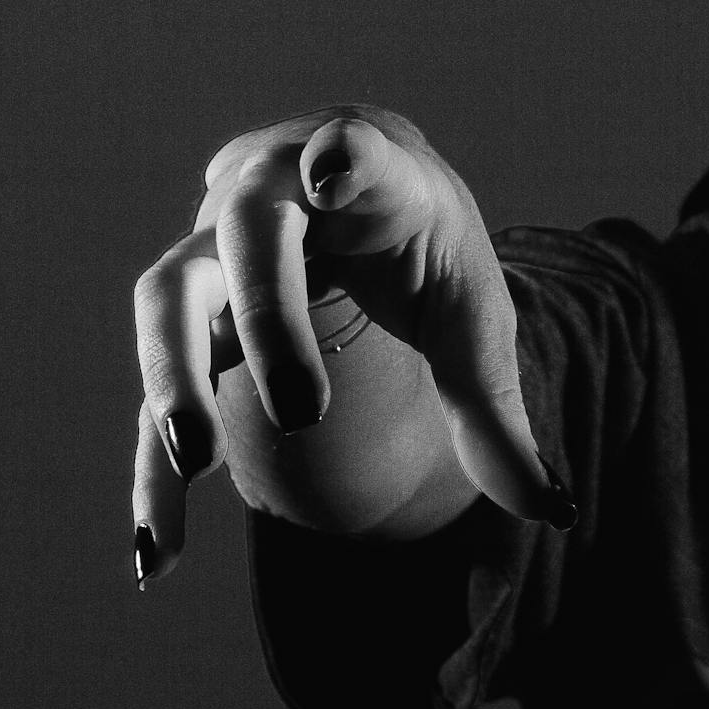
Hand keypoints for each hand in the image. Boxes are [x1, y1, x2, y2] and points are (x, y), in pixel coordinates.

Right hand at [130, 106, 570, 585]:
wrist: (354, 189)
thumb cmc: (424, 246)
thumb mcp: (472, 314)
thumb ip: (497, 408)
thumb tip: (556, 511)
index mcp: (369, 177)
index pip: (352, 152)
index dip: (341, 157)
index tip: (335, 167)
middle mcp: (274, 195)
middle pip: (249, 236)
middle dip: (268, 319)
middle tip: (305, 413)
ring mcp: (214, 252)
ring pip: (170, 296)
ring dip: (174, 375)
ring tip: (198, 462)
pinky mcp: (184, 318)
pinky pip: (152, 388)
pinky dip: (153, 472)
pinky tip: (162, 556)